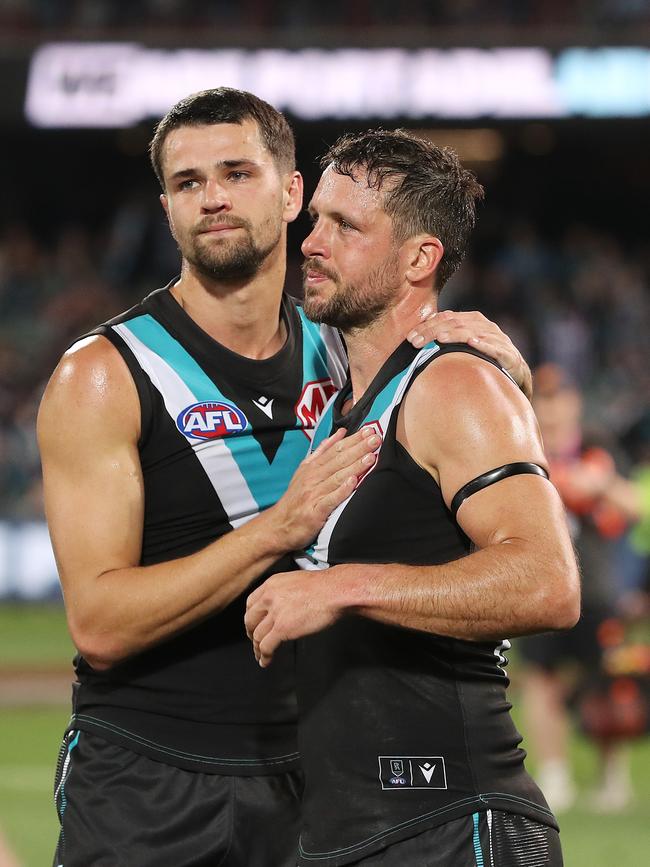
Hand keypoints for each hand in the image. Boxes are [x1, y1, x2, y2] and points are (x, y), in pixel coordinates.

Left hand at [245, 569, 341, 665]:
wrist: (334, 591)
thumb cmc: (324, 587)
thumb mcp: (296, 581)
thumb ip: (284, 592)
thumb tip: (284, 603)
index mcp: (271, 584)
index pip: (251, 603)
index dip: (251, 616)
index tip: (253, 624)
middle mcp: (269, 597)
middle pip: (250, 620)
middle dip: (251, 632)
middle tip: (254, 640)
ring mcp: (275, 614)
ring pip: (257, 635)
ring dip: (257, 648)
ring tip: (260, 655)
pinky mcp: (282, 628)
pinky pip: (266, 646)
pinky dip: (264, 656)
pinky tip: (266, 661)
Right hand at [265, 427, 379, 551]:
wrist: (278, 526)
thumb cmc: (295, 498)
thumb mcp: (304, 470)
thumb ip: (322, 451)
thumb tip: (340, 433)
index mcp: (312, 467)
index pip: (336, 449)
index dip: (353, 439)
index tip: (369, 431)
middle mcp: (313, 477)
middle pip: (338, 460)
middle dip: (358, 448)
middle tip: (375, 439)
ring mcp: (314, 494)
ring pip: (337, 477)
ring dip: (354, 466)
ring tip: (370, 457)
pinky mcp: (315, 511)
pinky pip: (331, 499)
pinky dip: (342, 490)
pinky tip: (353, 482)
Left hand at [406, 308, 532, 399]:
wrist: (515, 372)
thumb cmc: (483, 359)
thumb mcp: (464, 347)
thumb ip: (446, 341)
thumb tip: (417, 342)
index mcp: (473, 321)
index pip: (446, 318)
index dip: (426, 327)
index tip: (409, 338)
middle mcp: (485, 326)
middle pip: (455, 323)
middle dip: (433, 332)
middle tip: (416, 342)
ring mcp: (497, 338)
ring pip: (473, 332)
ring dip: (455, 335)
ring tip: (439, 338)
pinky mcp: (508, 354)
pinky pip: (495, 347)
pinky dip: (484, 344)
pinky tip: (473, 343)